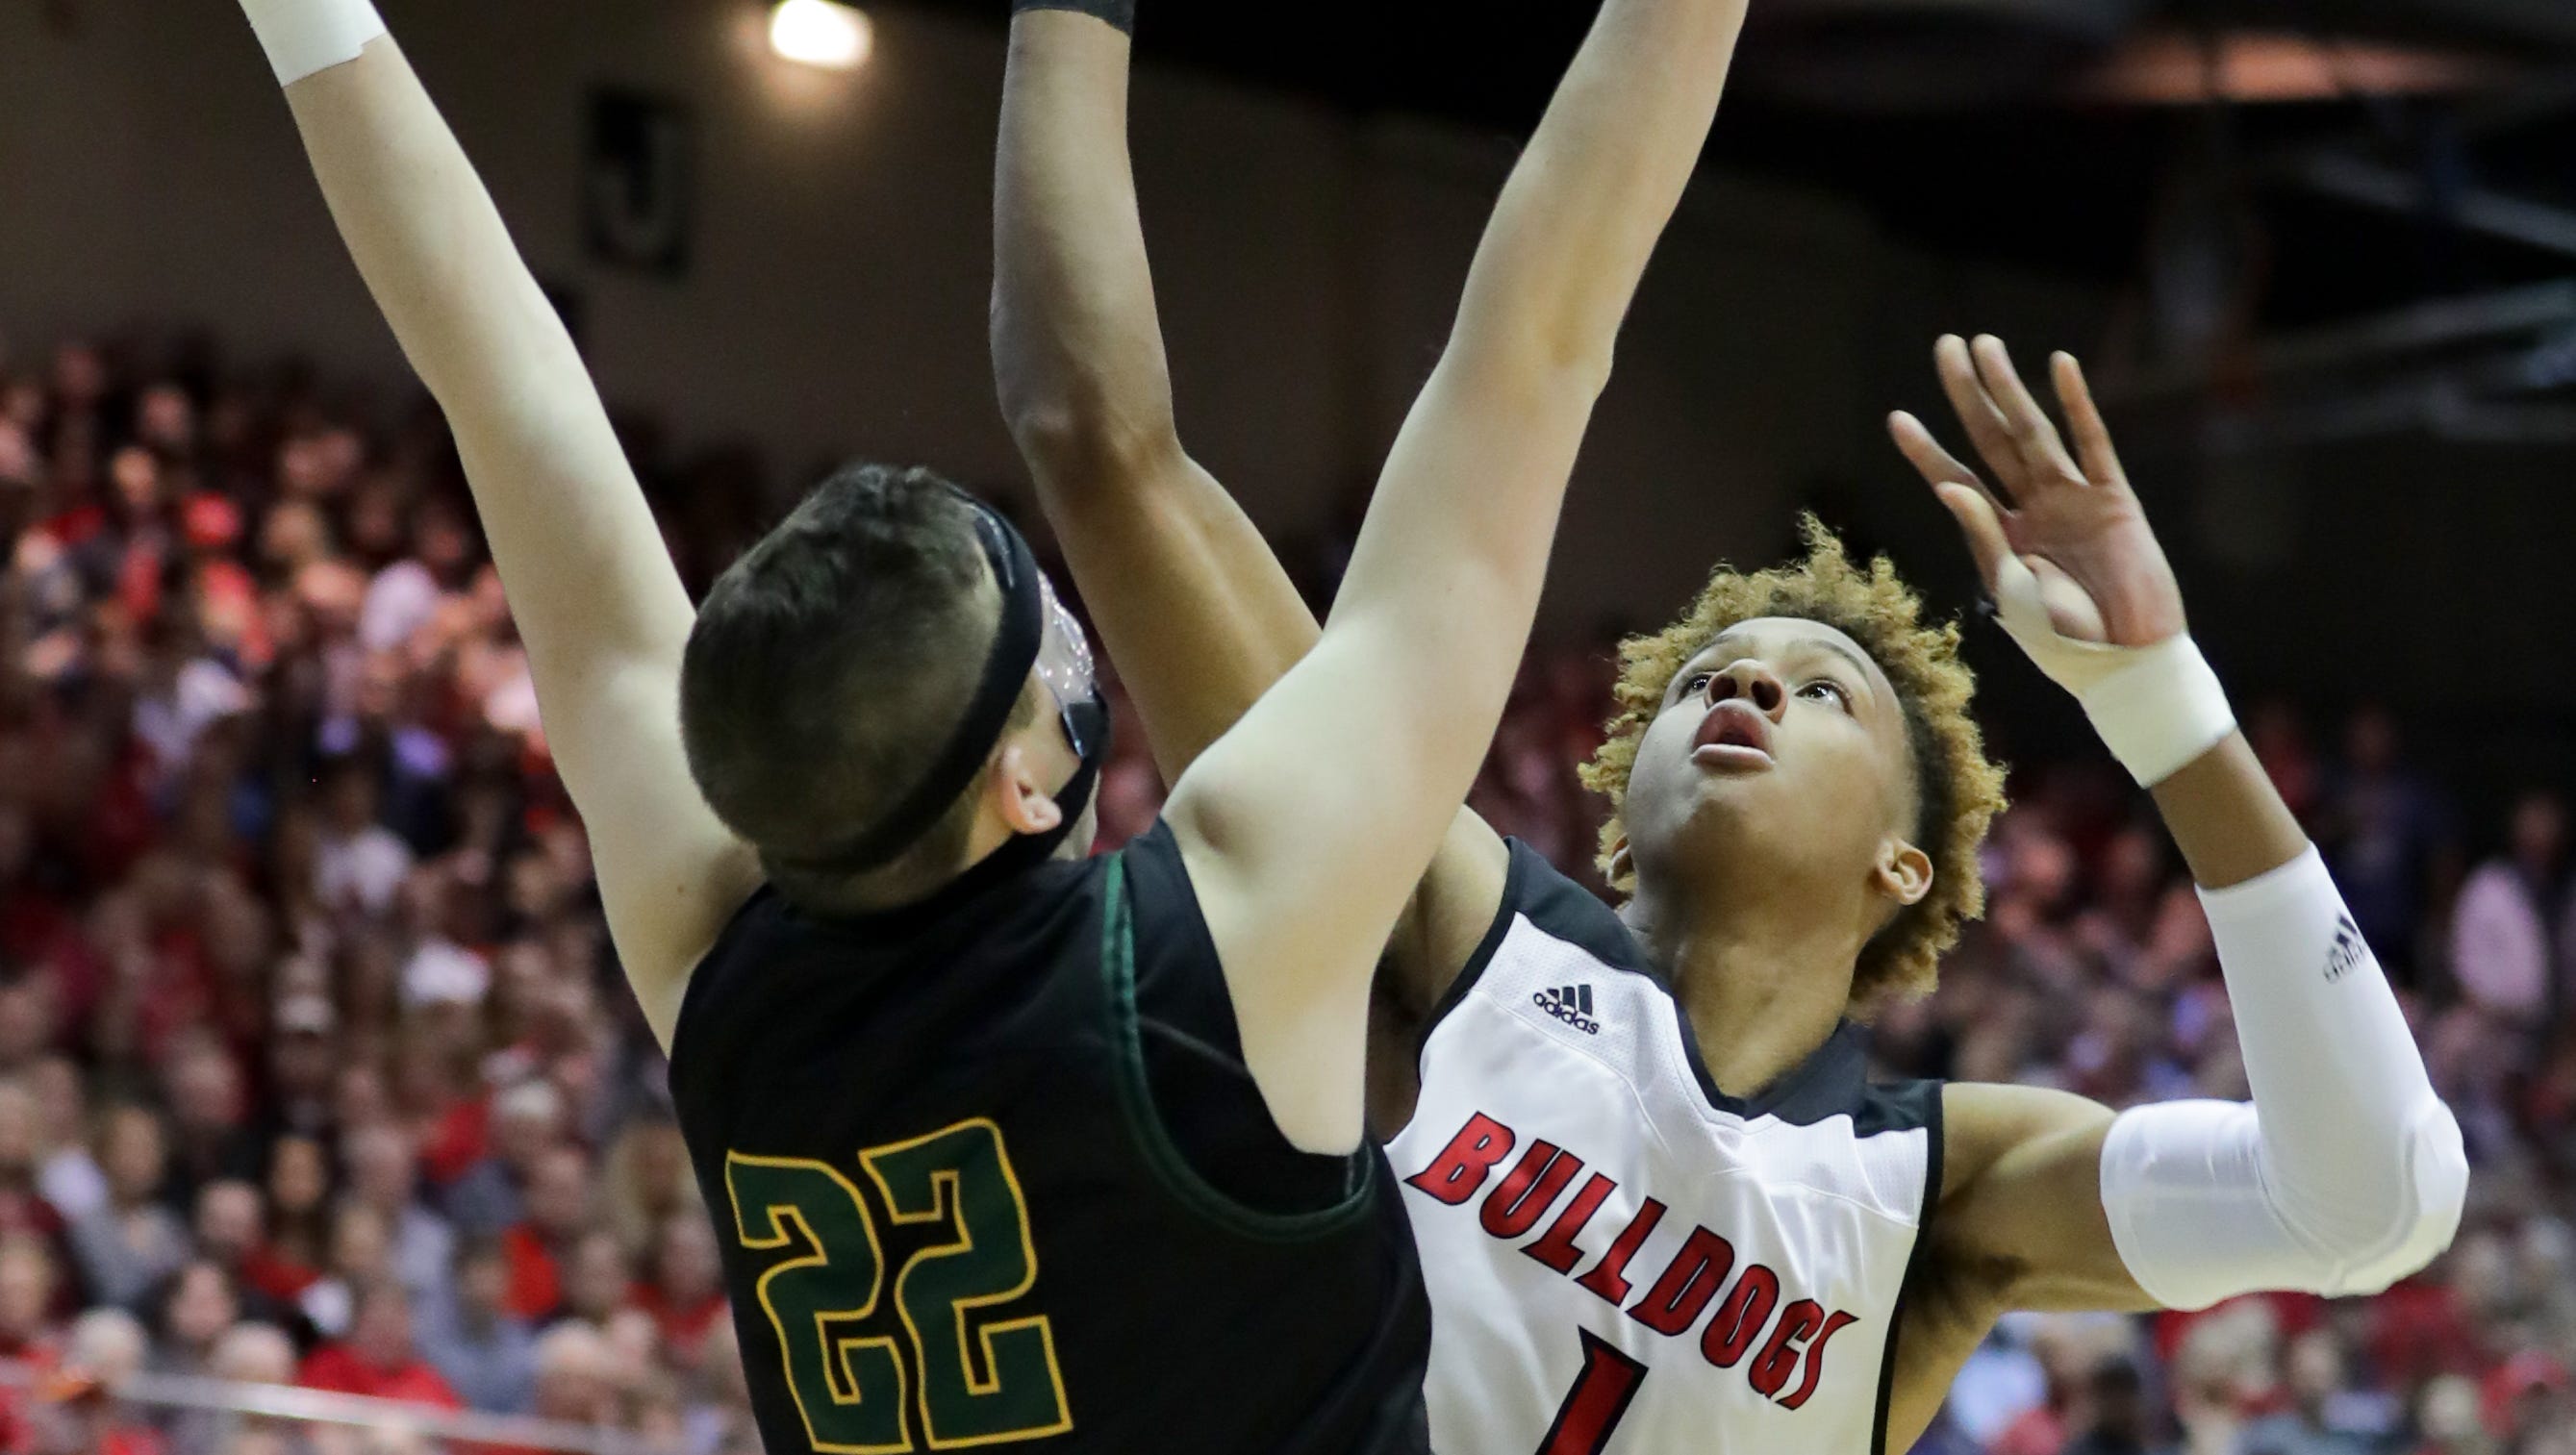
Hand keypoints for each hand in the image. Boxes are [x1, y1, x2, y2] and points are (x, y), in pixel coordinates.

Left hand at [1887, 335, 2184, 648]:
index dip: (1926, 451)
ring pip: (2033, 431)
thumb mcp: (2010, 589)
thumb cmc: (2063, 638)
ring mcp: (2073, 499)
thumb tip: (1947, 487)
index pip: (1955, 479)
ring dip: (2009, 387)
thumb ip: (1982, 535)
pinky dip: (2077, 404)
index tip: (1896, 417)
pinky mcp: (2113, 499)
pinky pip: (2092, 442)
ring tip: (1985, 345)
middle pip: (1991, 439)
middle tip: (1945, 346)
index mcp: (1999, 535)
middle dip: (1968, 394)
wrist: (2125, 660)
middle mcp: (2032, 508)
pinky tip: (2058, 366)